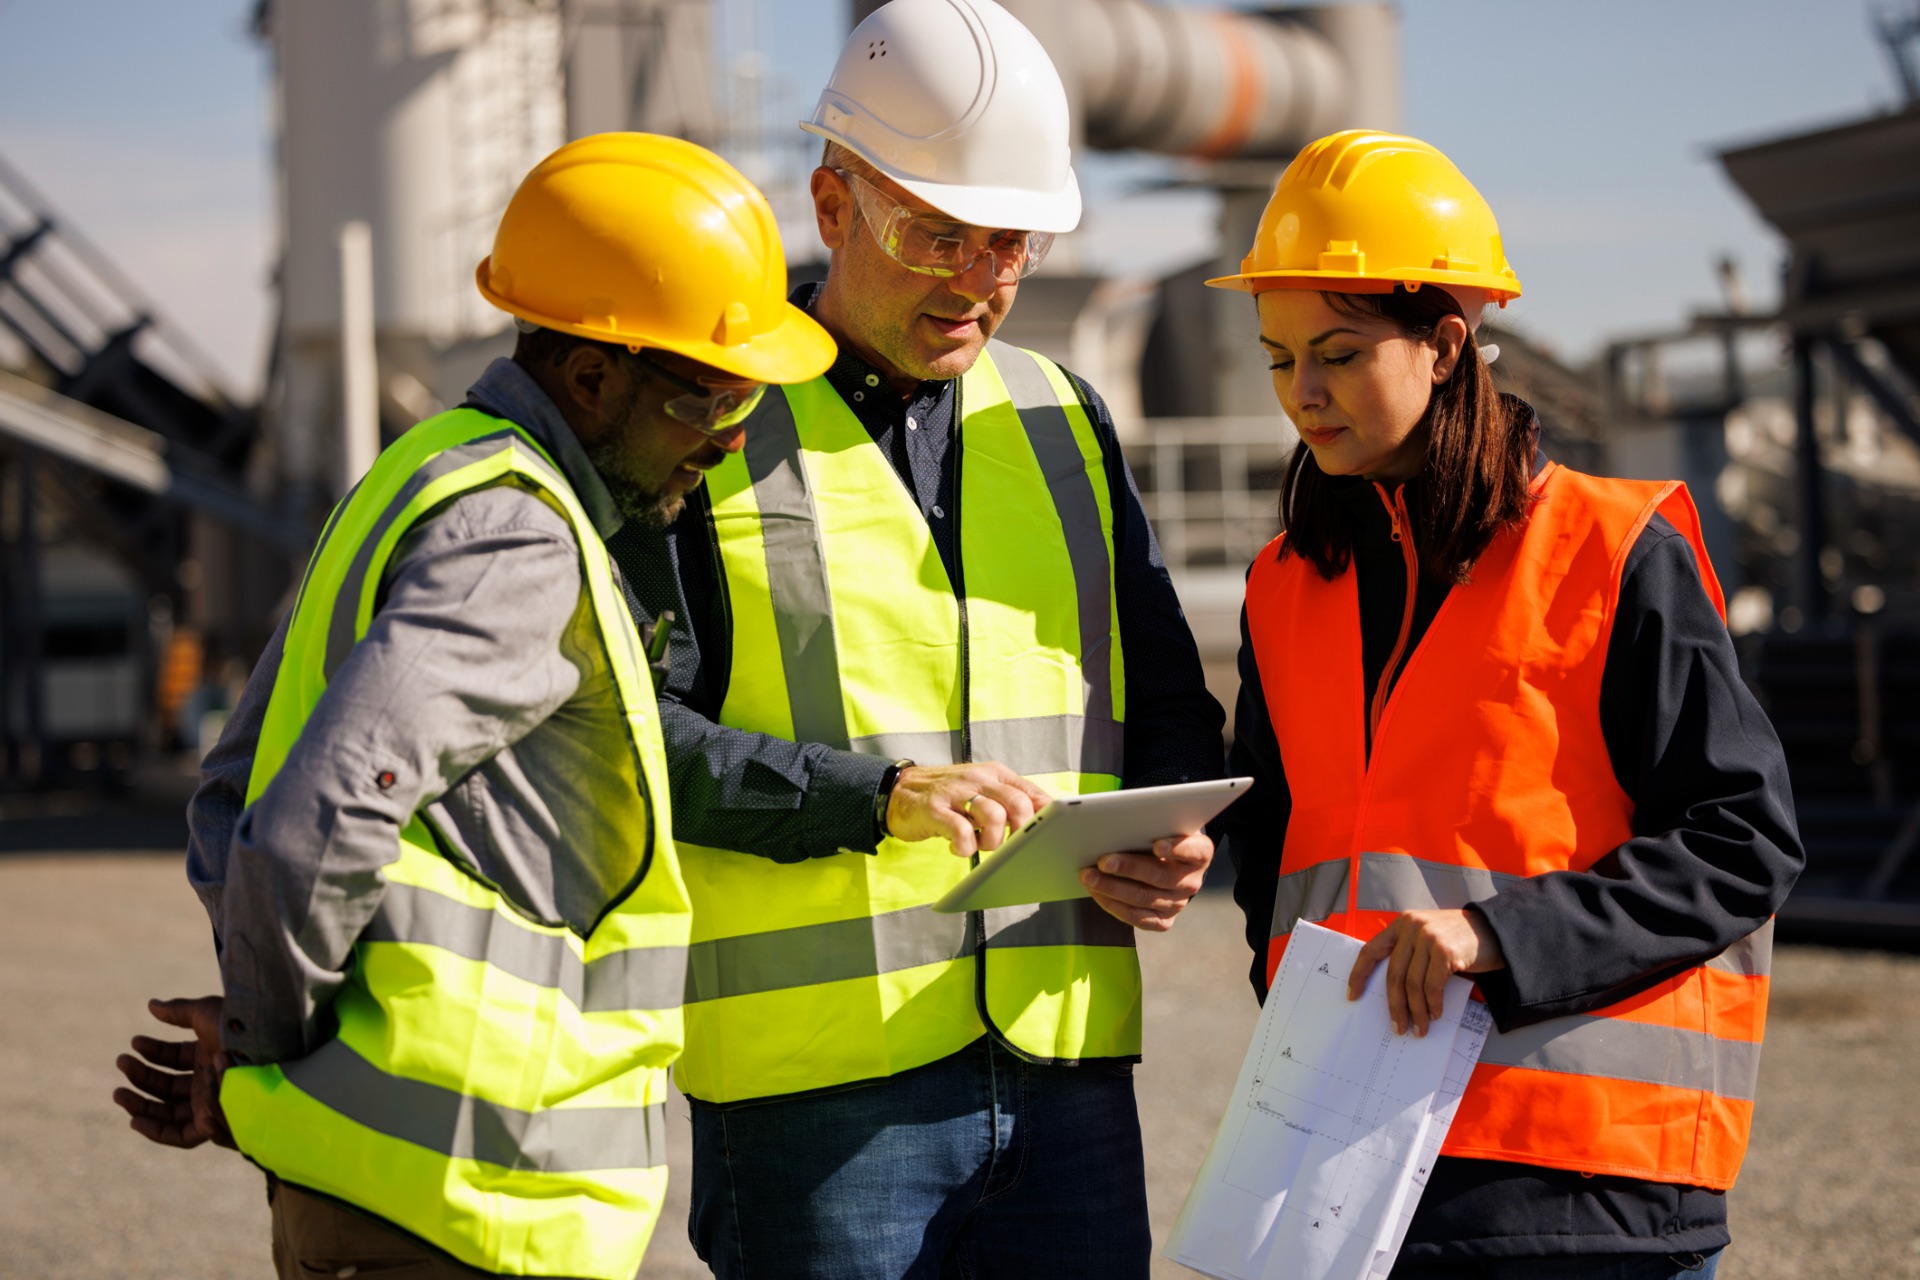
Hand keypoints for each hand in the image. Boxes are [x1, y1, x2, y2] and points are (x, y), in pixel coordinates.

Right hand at [112, 996, 234, 1148]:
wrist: (262, 1054)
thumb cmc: (238, 1030)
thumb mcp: (206, 1014)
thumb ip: (178, 1012)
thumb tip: (151, 1005)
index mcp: (213, 1053)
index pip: (176, 1058)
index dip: (153, 1051)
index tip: (134, 1043)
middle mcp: (212, 1080)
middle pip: (169, 1085)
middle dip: (141, 1076)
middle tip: (121, 1063)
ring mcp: (212, 1103)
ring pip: (170, 1112)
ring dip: (141, 1105)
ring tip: (118, 1093)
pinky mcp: (214, 1124)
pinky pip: (182, 1136)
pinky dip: (157, 1131)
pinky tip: (134, 1119)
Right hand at [886, 762, 1052, 857]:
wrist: (899, 790)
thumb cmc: (948, 796)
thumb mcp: (981, 790)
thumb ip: (1008, 800)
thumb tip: (1042, 820)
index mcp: (995, 774)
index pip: (1032, 793)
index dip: (1045, 817)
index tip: (1045, 835)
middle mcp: (978, 779)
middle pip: (1018, 804)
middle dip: (1020, 833)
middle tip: (1007, 846)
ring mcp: (956, 793)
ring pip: (993, 817)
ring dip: (991, 841)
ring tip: (979, 845)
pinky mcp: (935, 809)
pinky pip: (961, 831)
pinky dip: (965, 847)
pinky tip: (957, 847)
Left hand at [1078, 831, 1213, 931]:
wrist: (1165, 863)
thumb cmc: (1159, 835)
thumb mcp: (1162, 825)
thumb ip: (1149, 825)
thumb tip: (1116, 825)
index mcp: (1200, 853)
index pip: (1193, 850)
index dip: (1176, 848)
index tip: (1157, 845)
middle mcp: (1193, 881)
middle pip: (1161, 876)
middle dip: (1128, 868)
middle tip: (1103, 861)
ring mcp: (1179, 903)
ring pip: (1144, 898)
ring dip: (1112, 888)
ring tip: (1089, 877)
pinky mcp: (1164, 921)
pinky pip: (1139, 918)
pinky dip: (1114, 906)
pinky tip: (1097, 894)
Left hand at [1346, 909, 1504, 1036]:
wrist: (1497, 931)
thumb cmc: (1460, 940)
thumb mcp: (1428, 939)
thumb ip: (1410, 954)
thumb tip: (1392, 994)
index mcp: (1402, 923)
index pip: (1371, 950)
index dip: (1359, 974)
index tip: (1353, 996)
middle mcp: (1412, 926)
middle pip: (1394, 973)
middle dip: (1394, 1005)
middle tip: (1398, 1027)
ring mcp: (1429, 937)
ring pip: (1412, 984)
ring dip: (1416, 1011)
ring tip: (1419, 1028)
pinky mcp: (1445, 950)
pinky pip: (1432, 986)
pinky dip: (1433, 1004)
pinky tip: (1436, 1014)